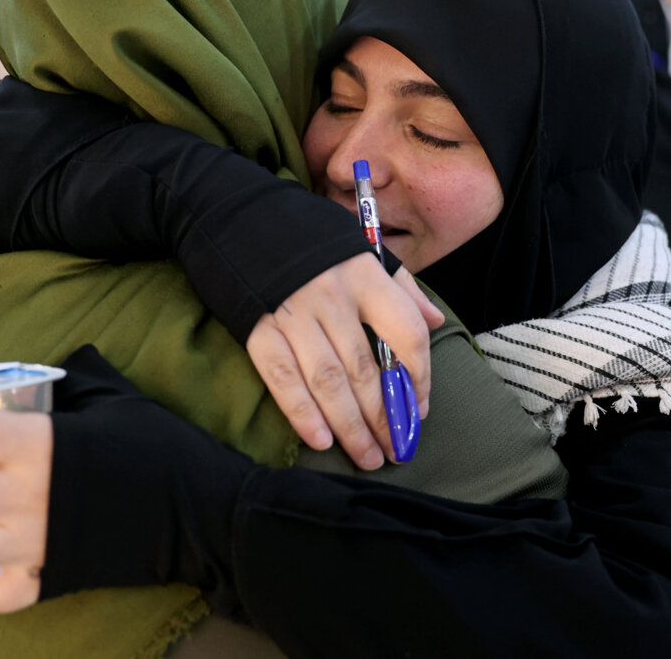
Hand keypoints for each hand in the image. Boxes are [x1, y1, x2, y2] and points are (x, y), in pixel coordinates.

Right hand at [245, 252, 443, 469]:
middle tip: (396, 449)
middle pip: (367, 370)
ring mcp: (293, 314)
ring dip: (351, 426)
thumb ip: (400, 285)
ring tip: (367, 456)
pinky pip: (283, 379)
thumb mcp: (359, 246)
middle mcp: (332, 297)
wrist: (234, 214)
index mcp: (364, 274)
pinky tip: (321, 440)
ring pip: (329, 382)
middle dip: (385, 417)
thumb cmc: (306, 234)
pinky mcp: (258, 328)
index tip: (421, 407)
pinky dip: (302, 414)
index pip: (407, 333)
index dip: (419, 377)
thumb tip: (435, 319)